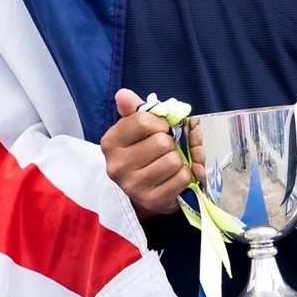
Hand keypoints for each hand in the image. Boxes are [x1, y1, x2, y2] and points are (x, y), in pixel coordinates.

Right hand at [101, 89, 196, 218]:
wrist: (143, 188)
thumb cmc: (142, 151)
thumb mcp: (135, 128)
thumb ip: (134, 109)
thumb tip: (123, 94)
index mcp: (111, 143)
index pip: (143, 121)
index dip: (160, 123)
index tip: (160, 129)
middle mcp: (117, 166)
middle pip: (162, 142)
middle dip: (170, 142)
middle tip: (163, 149)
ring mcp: (134, 186)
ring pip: (174, 161)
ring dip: (178, 160)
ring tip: (168, 163)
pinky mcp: (152, 201)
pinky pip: (182, 178)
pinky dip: (185, 175)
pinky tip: (173, 177)